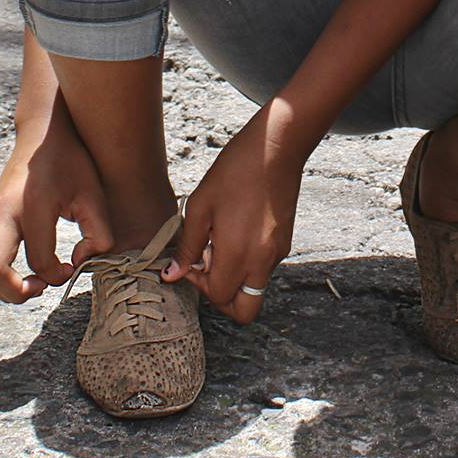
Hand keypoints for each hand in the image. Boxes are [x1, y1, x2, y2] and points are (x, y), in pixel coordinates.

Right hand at [0, 116, 114, 303]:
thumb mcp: (95, 195)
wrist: (42, 133)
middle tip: (43, 288)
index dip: (56, 276)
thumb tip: (79, 263)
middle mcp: (3, 211)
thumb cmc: (72, 162)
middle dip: (16, 292)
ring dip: (1, 285)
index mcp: (32, 205)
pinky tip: (19, 269)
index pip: (38, 260)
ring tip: (31, 282)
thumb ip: (99, 234)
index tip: (72, 269)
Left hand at [165, 108, 306, 323]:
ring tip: (218, 244)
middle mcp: (262, 261)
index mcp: (238, 254)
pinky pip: (263, 269)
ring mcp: (277, 254)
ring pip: (255, 290)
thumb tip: (172, 275)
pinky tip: (234, 233)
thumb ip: (187, 246)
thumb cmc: (235, 170)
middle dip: (222, 300)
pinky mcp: (285, 243)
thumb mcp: (200, 206)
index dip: (198, 284)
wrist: (277, 147)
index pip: (218, 296)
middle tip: (206, 271)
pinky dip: (246, 264)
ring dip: (233, 279)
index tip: (190, 261)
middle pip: (244, 310)